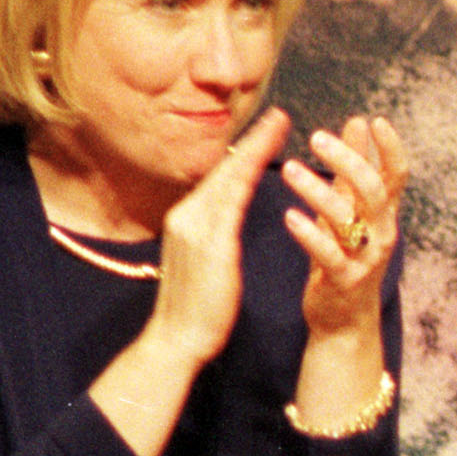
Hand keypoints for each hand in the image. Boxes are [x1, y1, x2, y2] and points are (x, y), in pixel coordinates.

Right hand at [147, 106, 291, 366]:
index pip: (221, 178)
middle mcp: (187, 216)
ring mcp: (194, 228)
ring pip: (227, 179)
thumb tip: (224, 215)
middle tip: (280, 114)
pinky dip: (247, 179)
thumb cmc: (197, 307)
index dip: (244, 151)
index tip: (268, 129)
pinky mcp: (208, 245)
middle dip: (252, 140)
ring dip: (254, 150)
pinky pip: (231, 204)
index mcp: (188, 220)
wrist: (176, 340)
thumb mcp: (204, 260)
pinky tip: (264, 165)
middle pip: (224, 170)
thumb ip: (213, 233)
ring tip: (279, 127)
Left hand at [280, 115, 407, 340]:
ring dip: (318, 190)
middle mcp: (381, 233)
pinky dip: (310, 234)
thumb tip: (358, 122)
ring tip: (289, 169)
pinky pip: (329, 254)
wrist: (344, 321)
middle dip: (347, 160)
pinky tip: (290, 217)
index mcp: (384, 215)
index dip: (391, 148)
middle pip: (372, 189)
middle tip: (316, 137)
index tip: (375, 121)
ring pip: (348, 218)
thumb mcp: (353, 211)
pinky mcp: (343, 280)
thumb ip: (353, 170)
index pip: (397, 175)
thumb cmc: (346, 258)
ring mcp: (365, 258)